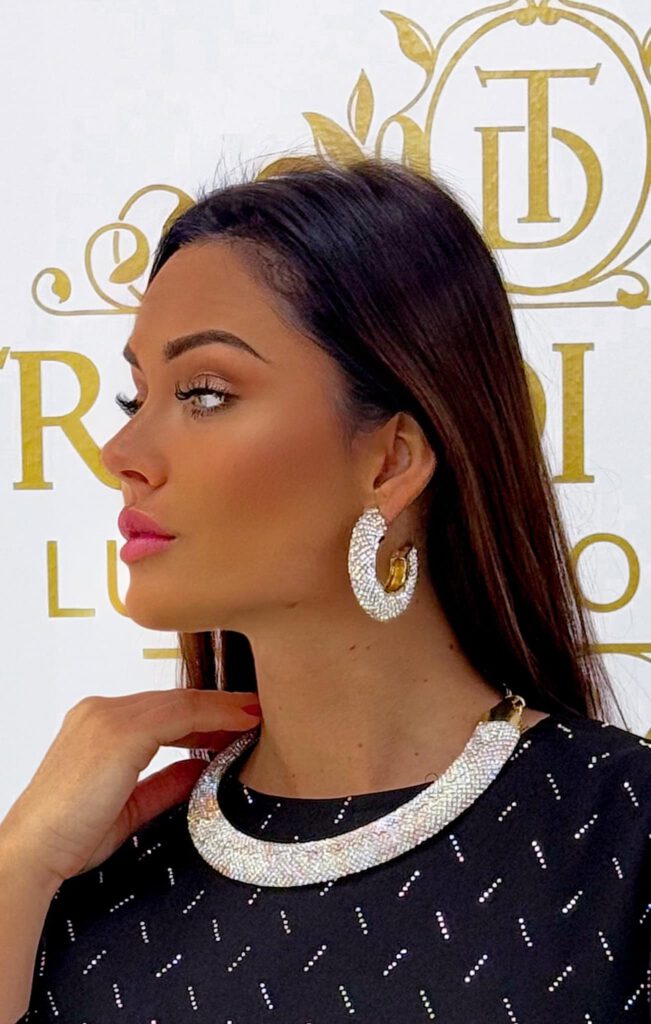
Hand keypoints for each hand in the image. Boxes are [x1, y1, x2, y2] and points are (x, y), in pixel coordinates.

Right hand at [0, 688, 260, 889]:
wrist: (34, 853)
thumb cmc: (70, 837)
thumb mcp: (128, 805)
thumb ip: (163, 784)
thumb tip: (200, 771)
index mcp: (96, 724)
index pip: (162, 711)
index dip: (204, 714)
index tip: (238, 720)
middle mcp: (101, 711)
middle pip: (174, 701)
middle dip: (218, 707)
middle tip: (256, 713)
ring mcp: (109, 716)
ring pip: (180, 702)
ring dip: (223, 707)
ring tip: (256, 714)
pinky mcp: (120, 731)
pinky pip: (180, 715)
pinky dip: (215, 715)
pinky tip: (241, 721)